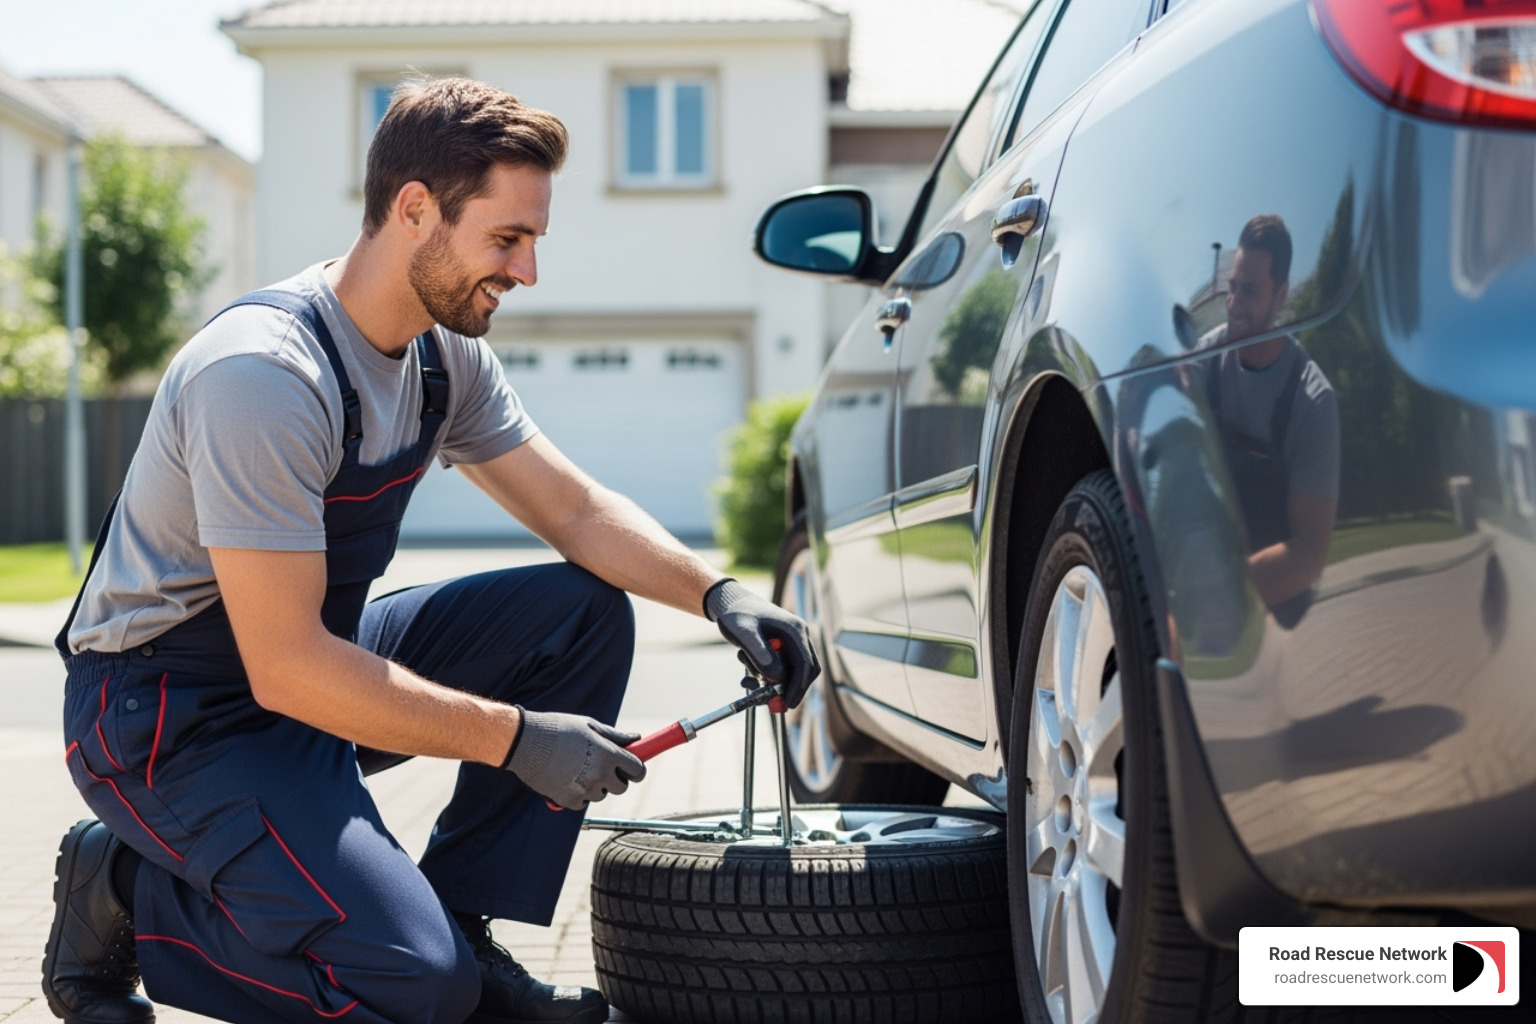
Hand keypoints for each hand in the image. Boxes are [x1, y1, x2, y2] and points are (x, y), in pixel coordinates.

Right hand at [503, 708, 645, 809]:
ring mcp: (584, 790)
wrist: (525, 742)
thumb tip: (636, 739)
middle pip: (621, 787)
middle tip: (602, 767)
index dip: (636, 769)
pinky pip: (582, 802)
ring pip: (600, 795)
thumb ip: (615, 736)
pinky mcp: (568, 801)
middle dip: (616, 779)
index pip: (637, 770)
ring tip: (576, 767)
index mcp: (608, 754)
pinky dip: (577, 794)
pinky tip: (565, 777)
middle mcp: (599, 775)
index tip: (631, 767)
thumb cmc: (558, 729)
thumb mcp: (589, 726)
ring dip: (594, 786)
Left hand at [704, 579, 820, 708]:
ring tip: (748, 682)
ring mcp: (791, 641)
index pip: (805, 664)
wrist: (728, 602)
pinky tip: (748, 677)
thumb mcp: (745, 634)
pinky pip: (781, 668)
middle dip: (788, 689)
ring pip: (791, 672)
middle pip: (804, 671)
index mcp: (794, 630)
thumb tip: (778, 677)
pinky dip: (766, 677)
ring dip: (773, 683)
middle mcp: (798, 635)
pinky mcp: (782, 647)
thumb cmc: (736, 615)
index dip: (798, 687)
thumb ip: (761, 655)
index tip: (787, 703)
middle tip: (772, 705)